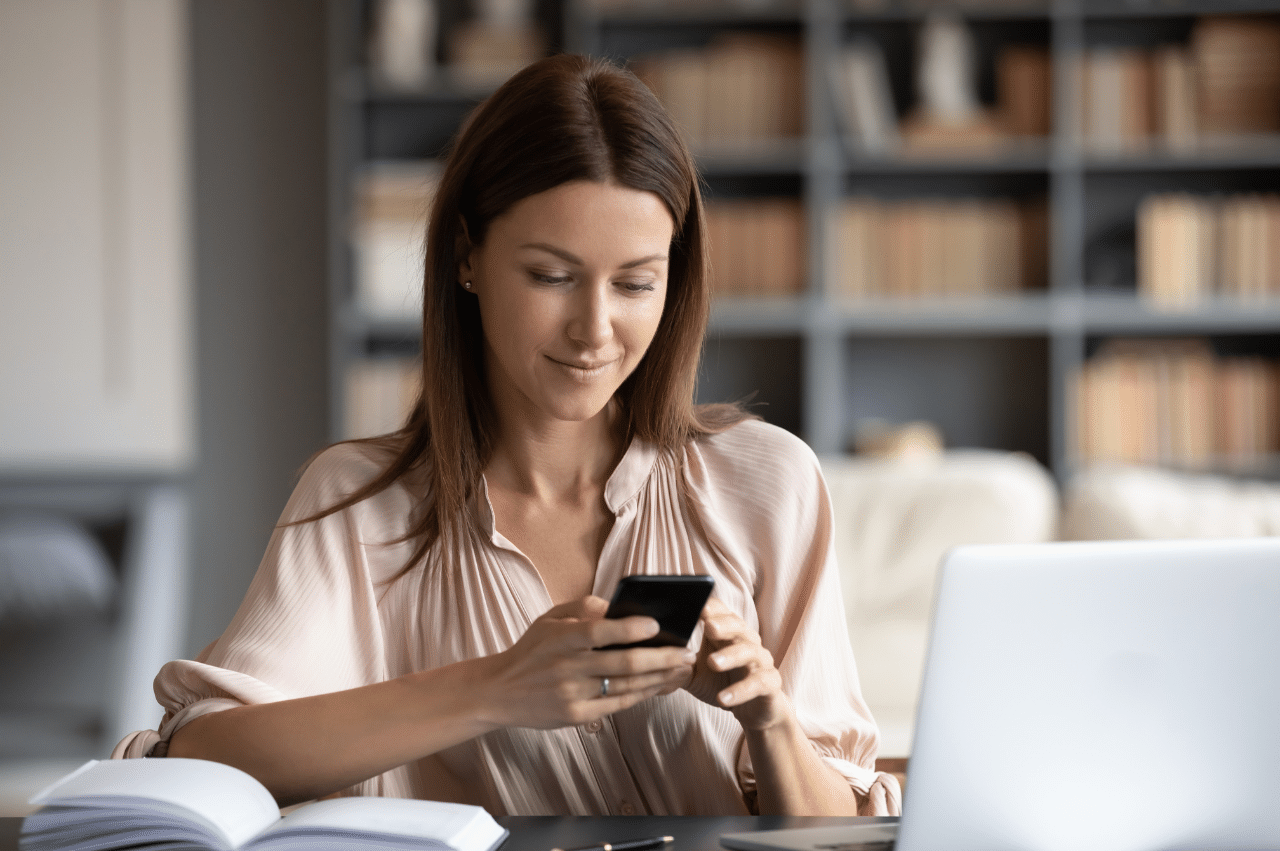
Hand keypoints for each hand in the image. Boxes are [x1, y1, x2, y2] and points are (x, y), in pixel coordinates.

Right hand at [475, 596, 695, 730]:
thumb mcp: (549, 619)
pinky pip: (617, 705)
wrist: (499, 691)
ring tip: (682, 669)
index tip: (656, 624)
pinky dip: (642, 695)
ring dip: (660, 678)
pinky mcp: (576, 717)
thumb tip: (619, 606)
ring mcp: (572, 695)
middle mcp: (566, 668)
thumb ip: (583, 606)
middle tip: (687, 652)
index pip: (598, 631)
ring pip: (626, 686)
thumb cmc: (531, 650)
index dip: (629, 628)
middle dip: (661, 658)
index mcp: (560, 639)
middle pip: (623, 664)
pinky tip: (660, 686)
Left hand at [685, 597, 792, 730]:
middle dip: (723, 624)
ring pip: (749, 651)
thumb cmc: (721, 684)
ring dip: (731, 656)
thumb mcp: (695, 673)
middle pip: (737, 626)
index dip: (708, 607)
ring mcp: (760, 661)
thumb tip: (647, 655)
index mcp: (727, 633)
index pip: (719, 612)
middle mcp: (746, 641)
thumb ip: (677, 662)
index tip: (693, 602)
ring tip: (713, 662)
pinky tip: (723, 698)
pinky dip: (741, 690)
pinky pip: (758, 683)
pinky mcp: (770, 683)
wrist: (754, 710)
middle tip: (708, 626)